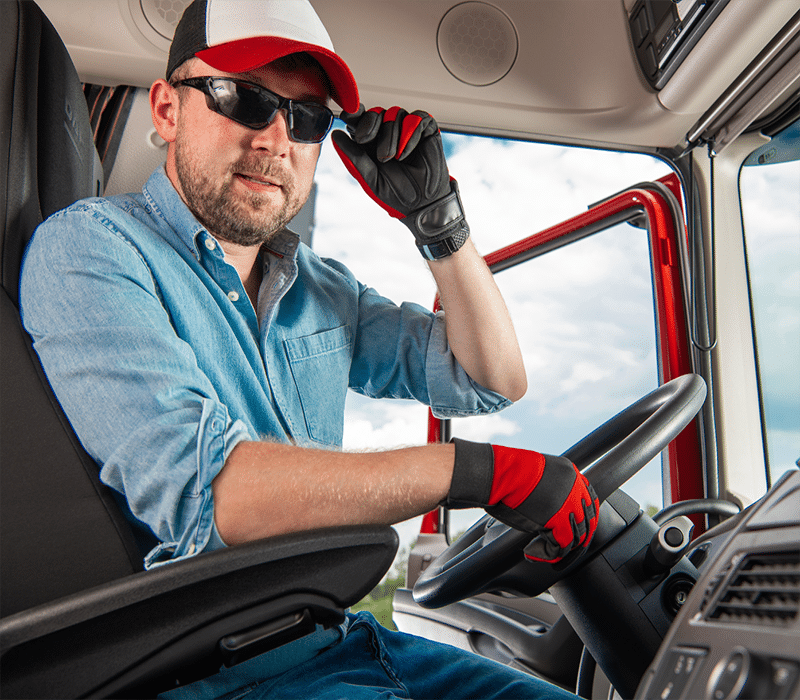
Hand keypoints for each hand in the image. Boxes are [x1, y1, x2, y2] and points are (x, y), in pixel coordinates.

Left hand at [331, 105, 469, 259]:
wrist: (422, 203)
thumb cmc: (396, 193)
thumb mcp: (370, 177)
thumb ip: (353, 156)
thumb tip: (335, 134)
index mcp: (372, 142)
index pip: (360, 120)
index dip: (353, 114)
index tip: (348, 116)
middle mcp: (388, 133)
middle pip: (375, 112)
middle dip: (369, 124)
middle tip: (366, 141)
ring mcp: (408, 129)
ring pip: (395, 113)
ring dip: (391, 136)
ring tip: (394, 158)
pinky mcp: (427, 129)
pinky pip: (416, 118)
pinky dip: (410, 134)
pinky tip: (406, 152)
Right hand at [441, 439, 599, 562]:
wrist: (499, 473)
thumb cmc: (506, 473)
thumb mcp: (537, 475)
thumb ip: (550, 488)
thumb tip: (549, 506)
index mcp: (570, 474)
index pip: (589, 500)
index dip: (583, 519)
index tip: (575, 530)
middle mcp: (575, 487)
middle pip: (587, 521)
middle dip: (576, 539)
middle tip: (562, 550)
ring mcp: (569, 504)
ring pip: (576, 537)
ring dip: (558, 549)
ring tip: (540, 551)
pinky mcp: (558, 520)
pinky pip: (561, 546)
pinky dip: (547, 554)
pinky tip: (532, 552)